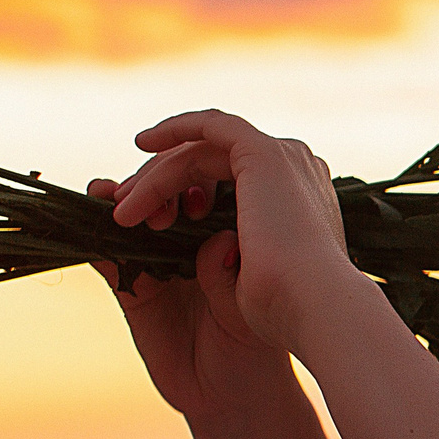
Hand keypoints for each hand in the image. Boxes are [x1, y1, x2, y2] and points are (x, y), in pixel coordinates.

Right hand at [89, 181, 293, 421]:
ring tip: (124, 201)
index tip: (193, 180)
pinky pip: (108, 255)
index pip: (207, 181)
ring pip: (136, 214)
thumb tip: (215, 240)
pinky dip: (97, 235)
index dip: (191, 167)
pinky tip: (97, 222)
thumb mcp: (249, 298)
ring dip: (126, 198)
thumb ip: (228, 268)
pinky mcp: (133, 289)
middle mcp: (193, 240)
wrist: (239, 393)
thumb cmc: (259, 341)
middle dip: (158, 181)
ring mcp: (161, 263)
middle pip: (168, 188)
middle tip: (156, 200)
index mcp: (230, 230)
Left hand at [106, 110, 357, 357]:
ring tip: (124, 206)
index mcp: (299, 201)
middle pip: (211, 163)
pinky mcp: (262, 152)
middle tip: (126, 212)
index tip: (152, 222)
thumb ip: (218, 256)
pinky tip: (143, 144)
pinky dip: (175, 129)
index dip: (184, 195)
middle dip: (163, 184)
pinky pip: (210, 127)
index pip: (230, 181)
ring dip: (158, 175)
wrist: (313, 308)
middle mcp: (296, 173)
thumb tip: (190, 241)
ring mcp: (283, 158)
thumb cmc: (282, 310)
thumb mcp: (243, 280)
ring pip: (202, 152)